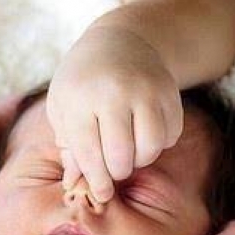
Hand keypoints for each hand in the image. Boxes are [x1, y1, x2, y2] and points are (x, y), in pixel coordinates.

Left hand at [46, 24, 182, 202]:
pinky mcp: (169, 91)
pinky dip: (159, 143)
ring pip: (150, 148)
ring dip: (140, 159)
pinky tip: (144, 131)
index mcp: (79, 97)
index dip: (96, 180)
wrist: (119, 41)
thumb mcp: (63, 106)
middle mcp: (113, 91)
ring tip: (128, 149)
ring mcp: (145, 89)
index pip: (89, 152)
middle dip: (117, 171)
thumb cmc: (83, 81)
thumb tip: (76, 184)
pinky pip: (170, 136)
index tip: (102, 193)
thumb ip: (69, 145)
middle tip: (113, 166)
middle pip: (121, 156)